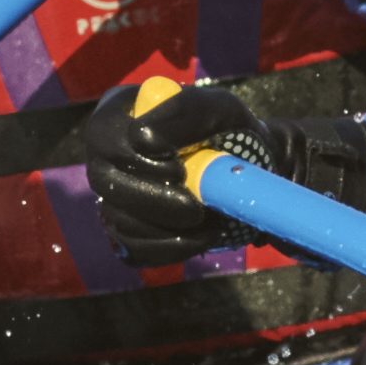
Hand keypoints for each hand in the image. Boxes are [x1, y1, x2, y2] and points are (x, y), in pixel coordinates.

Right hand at [107, 62, 365, 261]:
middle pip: (108, 184)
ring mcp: (120, 199)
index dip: (130, 154)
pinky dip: (171, 249)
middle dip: (156, 198)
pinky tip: (201, 233)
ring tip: (209, 214)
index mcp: (126, 116)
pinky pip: (137, 251)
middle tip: (200, 203)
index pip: (103, 135)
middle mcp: (114, 158)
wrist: (262, 178)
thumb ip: (189, 113)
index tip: (174, 164)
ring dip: (169, 227)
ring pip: (122, 222)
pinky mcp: (134, 235)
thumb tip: (148, 135)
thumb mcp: (227, 113)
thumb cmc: (246, 137)